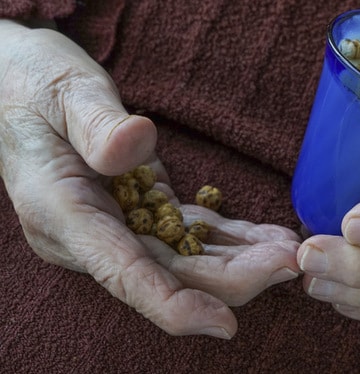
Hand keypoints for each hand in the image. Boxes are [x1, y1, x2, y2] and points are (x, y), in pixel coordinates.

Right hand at [0, 20, 300, 338]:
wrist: (18, 78)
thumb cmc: (34, 82)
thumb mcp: (64, 92)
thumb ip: (98, 124)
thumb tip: (135, 148)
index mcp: (62, 211)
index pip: (122, 272)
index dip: (173, 304)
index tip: (222, 324)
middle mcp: (89, 231)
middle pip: (166, 271)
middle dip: (231, 277)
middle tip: (289, 265)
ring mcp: (114, 222)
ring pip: (184, 256)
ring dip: (239, 259)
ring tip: (290, 251)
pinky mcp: (136, 205)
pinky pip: (188, 229)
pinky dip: (228, 235)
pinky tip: (267, 236)